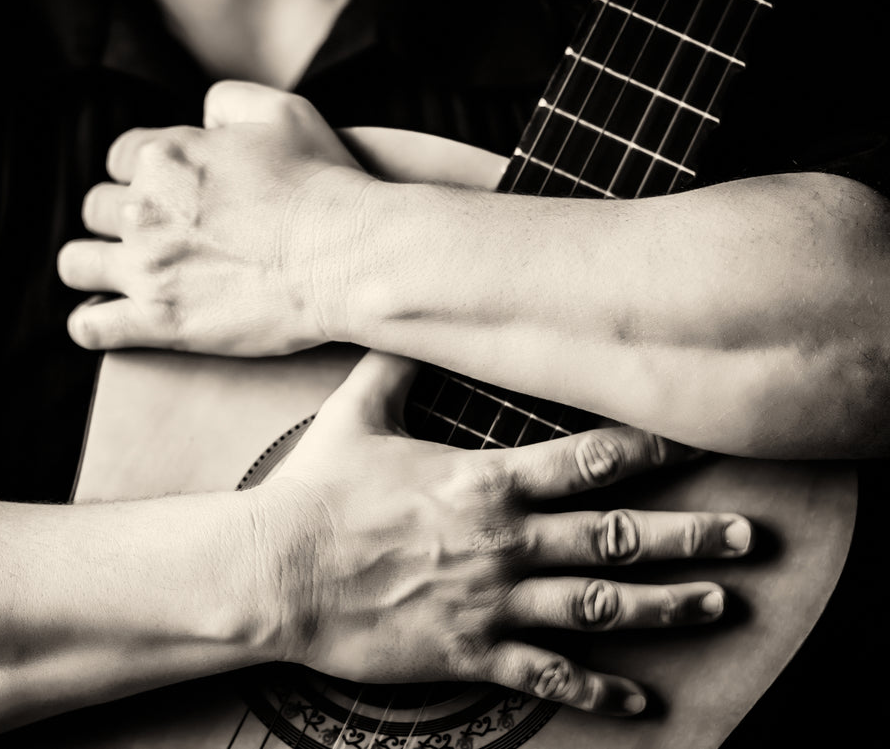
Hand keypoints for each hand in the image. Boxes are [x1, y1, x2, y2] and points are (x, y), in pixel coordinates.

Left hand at [58, 81, 370, 354]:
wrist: (348, 256)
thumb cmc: (324, 184)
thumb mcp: (283, 112)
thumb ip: (228, 101)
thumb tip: (202, 115)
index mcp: (166, 154)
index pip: (119, 157)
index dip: (143, 173)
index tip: (170, 193)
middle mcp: (143, 207)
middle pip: (96, 208)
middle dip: (121, 218)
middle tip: (157, 235)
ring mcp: (147, 266)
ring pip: (76, 263)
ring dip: (92, 266)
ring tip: (121, 275)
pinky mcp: (159, 321)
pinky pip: (89, 327)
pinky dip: (91, 325)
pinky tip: (107, 321)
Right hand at [254, 351, 751, 715]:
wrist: (277, 571)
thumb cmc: (315, 491)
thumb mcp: (354, 414)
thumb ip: (393, 368)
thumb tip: (407, 322)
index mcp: (483, 481)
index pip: (584, 461)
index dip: (645, 449)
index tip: (690, 444)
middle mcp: (503, 541)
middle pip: (616, 537)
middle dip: (688, 536)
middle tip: (744, 536)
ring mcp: (491, 601)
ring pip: (599, 605)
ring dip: (665, 605)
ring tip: (717, 603)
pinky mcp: (469, 651)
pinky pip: (546, 674)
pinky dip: (597, 688)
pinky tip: (638, 699)